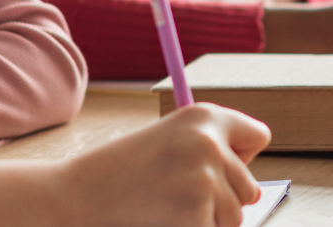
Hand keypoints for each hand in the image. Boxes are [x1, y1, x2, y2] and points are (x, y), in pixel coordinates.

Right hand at [0, 103, 268, 226]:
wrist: (75, 197)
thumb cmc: (120, 174)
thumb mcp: (169, 141)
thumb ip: (210, 152)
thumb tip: (254, 192)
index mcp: (205, 116)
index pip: (257, 137)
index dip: (237, 157)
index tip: (210, 165)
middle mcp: (211, 143)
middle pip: (249, 187)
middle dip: (221, 198)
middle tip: (174, 194)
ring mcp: (206, 182)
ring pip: (234, 218)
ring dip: (206, 221)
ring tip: (164, 208)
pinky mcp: (198, 218)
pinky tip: (161, 221)